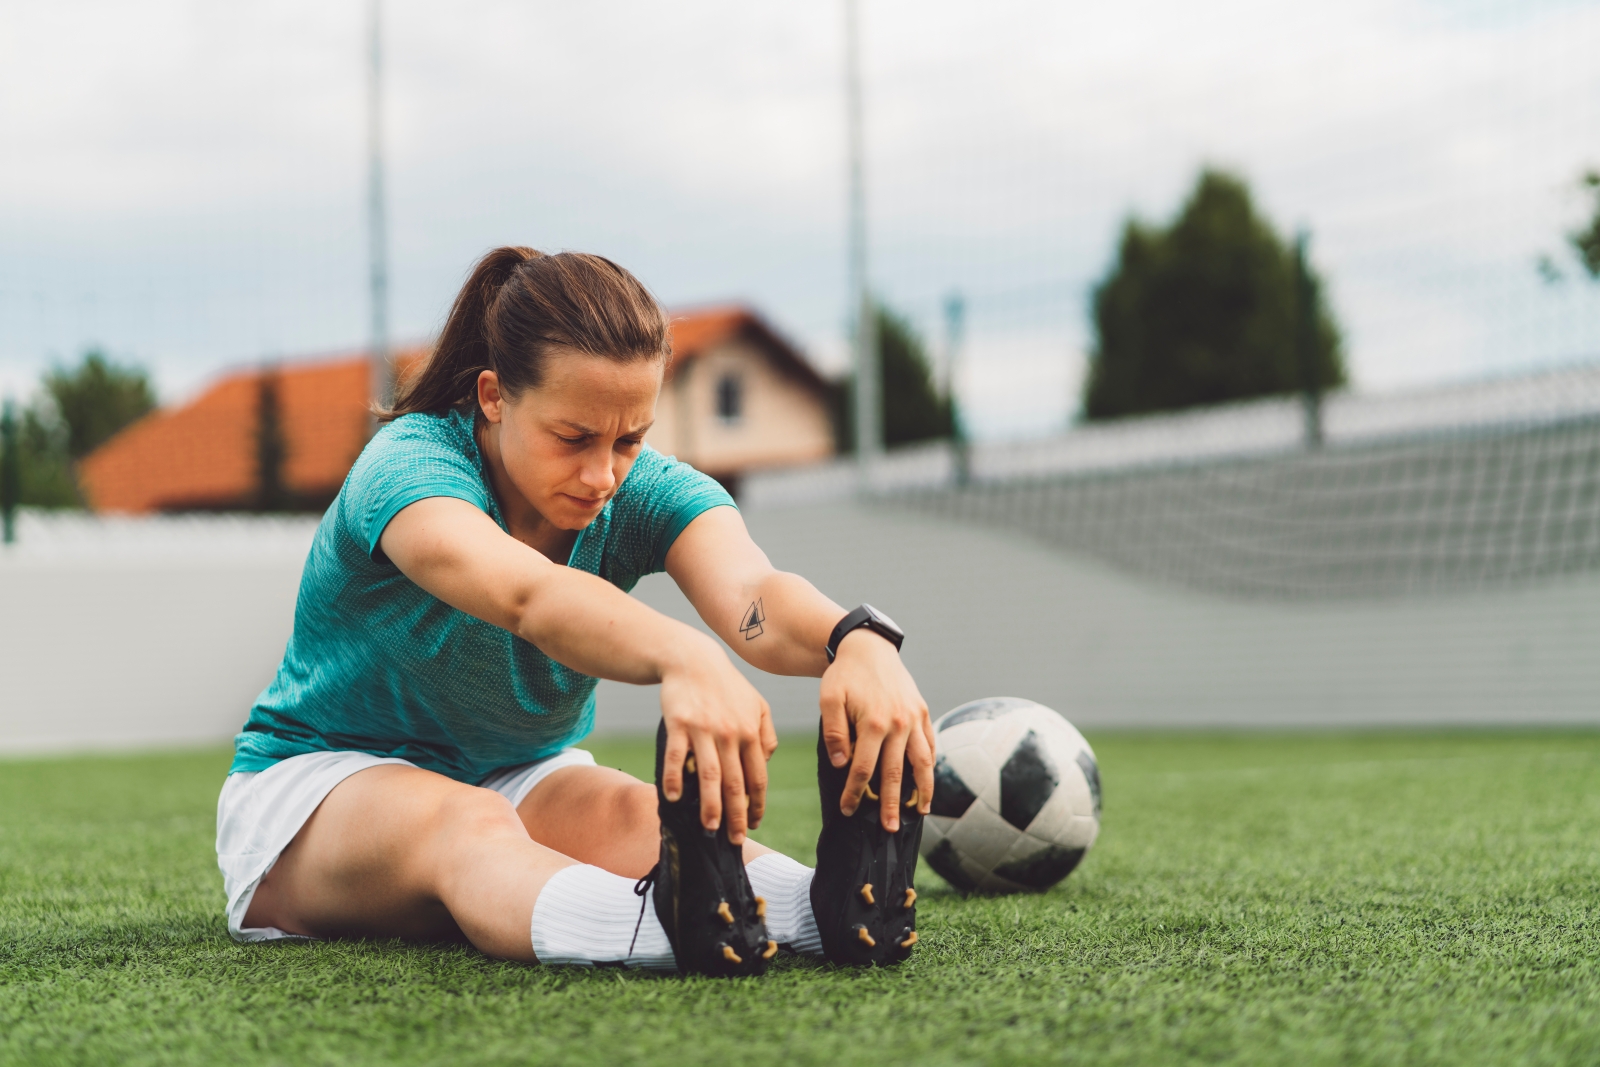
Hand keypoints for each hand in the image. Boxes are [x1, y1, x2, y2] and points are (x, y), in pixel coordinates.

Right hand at [657, 632, 777, 843]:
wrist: (693, 659)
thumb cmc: (726, 685)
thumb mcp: (757, 704)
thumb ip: (766, 733)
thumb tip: (768, 762)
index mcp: (751, 732)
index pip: (757, 776)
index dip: (756, 804)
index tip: (753, 824)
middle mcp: (730, 733)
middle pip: (735, 782)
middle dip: (736, 815)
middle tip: (734, 840)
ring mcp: (704, 729)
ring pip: (710, 775)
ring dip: (710, 804)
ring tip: (709, 827)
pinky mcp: (679, 724)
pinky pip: (677, 756)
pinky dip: (675, 778)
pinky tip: (674, 797)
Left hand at [818, 628, 934, 831]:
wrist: (868, 647)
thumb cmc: (844, 675)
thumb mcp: (828, 699)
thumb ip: (835, 733)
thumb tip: (843, 765)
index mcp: (873, 723)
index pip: (863, 769)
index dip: (855, 793)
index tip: (848, 810)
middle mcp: (898, 724)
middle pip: (895, 773)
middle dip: (891, 804)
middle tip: (889, 829)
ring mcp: (914, 718)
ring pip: (922, 762)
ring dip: (922, 790)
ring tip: (920, 812)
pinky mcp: (923, 712)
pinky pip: (930, 744)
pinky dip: (931, 765)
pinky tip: (927, 781)